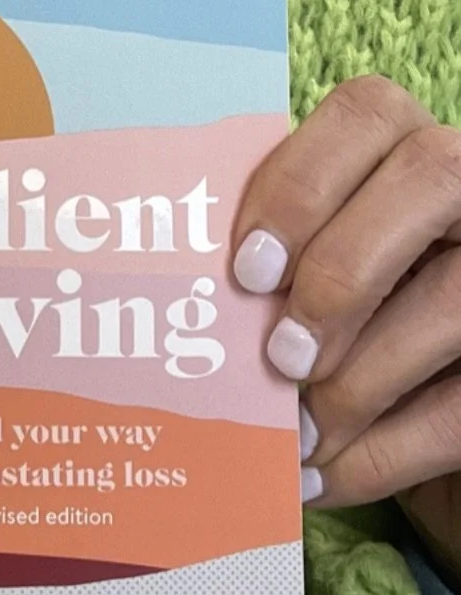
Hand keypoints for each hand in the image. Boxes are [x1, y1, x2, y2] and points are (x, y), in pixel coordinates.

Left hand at [232, 75, 460, 589]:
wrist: (418, 407)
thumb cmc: (331, 329)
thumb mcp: (300, 278)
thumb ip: (267, 262)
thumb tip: (163, 300)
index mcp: (405, 149)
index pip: (367, 111)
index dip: (303, 183)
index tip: (246, 270)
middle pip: (431, 175)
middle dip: (343, 270)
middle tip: (281, 354)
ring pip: (457, 294)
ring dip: (357, 381)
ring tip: (292, 436)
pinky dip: (381, 457)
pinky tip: (319, 483)